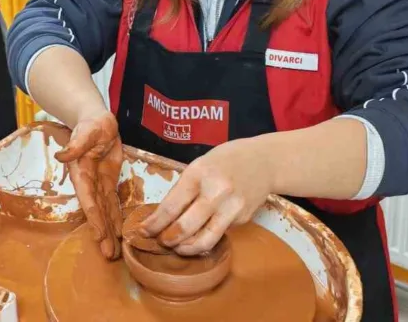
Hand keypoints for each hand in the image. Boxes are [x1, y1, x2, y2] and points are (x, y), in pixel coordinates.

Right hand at [55, 110, 123, 259]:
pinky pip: (113, 204)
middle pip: (97, 212)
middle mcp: (90, 184)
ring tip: (114, 253)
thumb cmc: (91, 124)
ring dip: (110, 232)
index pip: (88, 199)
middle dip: (103, 233)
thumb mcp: (86, 131)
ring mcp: (100, 185)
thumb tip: (62, 155)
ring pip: (106, 212)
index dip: (94, 218)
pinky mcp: (109, 183)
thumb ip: (76, 144)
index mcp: (82, 173)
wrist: (97, 121)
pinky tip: (120, 234)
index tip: (99, 235)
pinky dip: (117, 219)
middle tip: (110, 255)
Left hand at [140, 140, 273, 255]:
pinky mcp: (243, 218)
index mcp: (199, 173)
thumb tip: (162, 216)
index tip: (143, 230)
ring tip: (178, 247)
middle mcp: (216, 191)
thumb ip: (184, 189)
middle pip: (186, 226)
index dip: (154, 223)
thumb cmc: (225, 161)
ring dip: (186, 248)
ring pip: (205, 239)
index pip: (171, 206)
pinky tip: (199, 236)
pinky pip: (219, 233)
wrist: (264, 161)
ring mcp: (232, 207)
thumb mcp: (199, 165)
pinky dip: (205, 238)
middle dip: (168, 239)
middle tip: (160, 241)